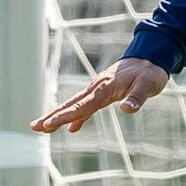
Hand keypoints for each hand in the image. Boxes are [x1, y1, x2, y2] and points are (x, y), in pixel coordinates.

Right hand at [31, 57, 170, 133]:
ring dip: (59, 115)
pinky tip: (72, 128)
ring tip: (42, 128)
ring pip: (75, 104)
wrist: (151, 57)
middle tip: (34, 127)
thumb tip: (127, 109)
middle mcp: (97, 88)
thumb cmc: (150, 72)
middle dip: (53, 116)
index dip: (65, 116)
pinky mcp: (103, 92)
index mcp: (105, 88)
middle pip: (72, 104)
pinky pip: (86, 105)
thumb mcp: (149, 85)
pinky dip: (77, 116)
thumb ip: (137, 97)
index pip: (83, 106)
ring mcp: (98, 89)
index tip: (49, 124)